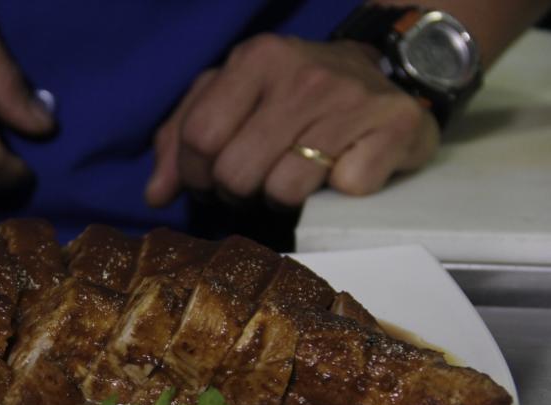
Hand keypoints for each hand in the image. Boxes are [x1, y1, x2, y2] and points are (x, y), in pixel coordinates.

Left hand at [145, 35, 439, 207]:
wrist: (385, 73)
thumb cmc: (291, 95)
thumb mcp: (230, 99)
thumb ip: (182, 139)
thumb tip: (156, 195)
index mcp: (256, 58)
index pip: (199, 138)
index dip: (196, 174)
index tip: (212, 178)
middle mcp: (303, 74)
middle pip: (235, 173)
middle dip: (237, 192)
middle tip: (256, 180)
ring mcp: (352, 100)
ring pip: (284, 191)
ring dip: (283, 199)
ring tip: (294, 177)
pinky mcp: (395, 127)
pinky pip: (344, 191)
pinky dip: (338, 194)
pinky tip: (341, 170)